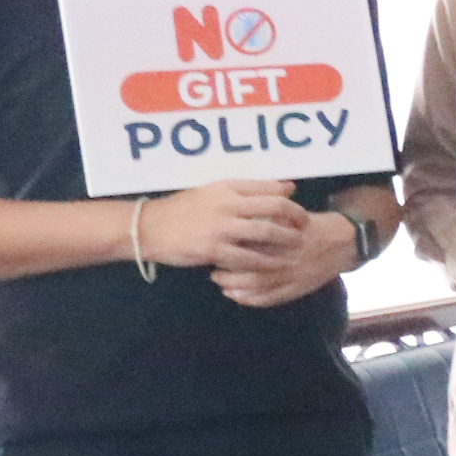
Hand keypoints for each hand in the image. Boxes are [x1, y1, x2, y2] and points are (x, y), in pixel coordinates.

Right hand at [136, 179, 302, 273]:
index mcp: (227, 187)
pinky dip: (265, 263)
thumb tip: (287, 188)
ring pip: (266, 233)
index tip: (299, 211)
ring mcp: (221, 228)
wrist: (150, 227)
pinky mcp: (213, 250)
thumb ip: (248, 190)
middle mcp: (227, 204)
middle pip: (275, 208)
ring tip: (297, 247)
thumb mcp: (213, 191)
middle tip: (305, 228)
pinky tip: (275, 267)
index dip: (291, 201)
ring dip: (287, 242)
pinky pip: (248, 258)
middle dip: (296, 218)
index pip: (269, 189)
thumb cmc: (184, 209)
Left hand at [213, 204, 356, 308]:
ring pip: (258, 288)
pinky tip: (239, 297)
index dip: (230, 250)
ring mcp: (293, 277)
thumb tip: (241, 219)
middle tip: (214, 270)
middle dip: (228, 273)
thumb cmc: (315, 226)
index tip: (217, 247)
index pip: (249, 247)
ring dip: (236, 288)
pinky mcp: (299, 289)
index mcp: (284, 239)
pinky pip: (272, 299)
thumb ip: (269, 218)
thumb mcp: (293, 215)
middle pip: (249, 270)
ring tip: (223, 284)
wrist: (346, 242)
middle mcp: (287, 260)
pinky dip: (253, 300)